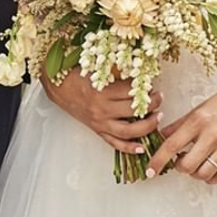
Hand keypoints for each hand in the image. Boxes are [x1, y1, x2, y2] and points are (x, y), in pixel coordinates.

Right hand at [42, 70, 161, 152]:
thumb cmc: (77, 74)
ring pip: (128, 132)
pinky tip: (141, 148)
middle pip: (134, 112)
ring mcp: (100, 122)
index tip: (153, 86)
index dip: (146, 89)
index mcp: (103, 92)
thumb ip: (118, 71)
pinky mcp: (97, 130)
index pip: (132, 93)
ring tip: (157, 118)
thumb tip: (139, 73)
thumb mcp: (98, 69)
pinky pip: (114, 143)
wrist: (58, 86)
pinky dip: (129, 148)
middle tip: (159, 99)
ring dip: (147, 127)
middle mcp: (102, 109)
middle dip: (152, 106)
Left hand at [144, 79, 216, 184]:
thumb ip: (180, 124)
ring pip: (203, 174)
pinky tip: (210, 170)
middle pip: (186, 165)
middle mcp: (212, 135)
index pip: (171, 145)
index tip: (150, 170)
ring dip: (195, 174)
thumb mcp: (201, 107)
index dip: (157, 160)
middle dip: (179, 167)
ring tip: (197, 164)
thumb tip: (162, 136)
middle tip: (181, 161)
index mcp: (199, 120)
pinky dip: (211, 178)